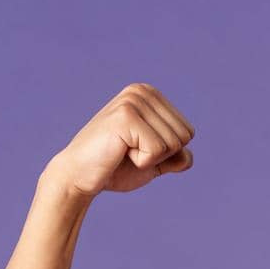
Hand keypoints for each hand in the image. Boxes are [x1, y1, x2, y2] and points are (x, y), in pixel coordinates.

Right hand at [45, 83, 195, 198]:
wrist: (80, 176)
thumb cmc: (115, 168)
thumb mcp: (153, 162)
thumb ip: (174, 157)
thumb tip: (189, 156)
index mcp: (150, 95)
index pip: (188, 132)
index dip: (167, 152)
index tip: (138, 149)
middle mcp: (142, 91)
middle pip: (184, 136)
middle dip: (162, 155)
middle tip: (130, 152)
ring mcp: (133, 101)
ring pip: (173, 143)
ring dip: (151, 158)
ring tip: (123, 151)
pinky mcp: (126, 116)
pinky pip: (158, 150)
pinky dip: (142, 161)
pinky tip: (119, 153)